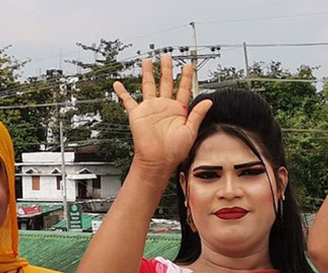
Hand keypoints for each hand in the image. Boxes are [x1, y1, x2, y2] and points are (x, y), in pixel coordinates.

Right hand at [114, 55, 212, 183]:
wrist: (157, 160)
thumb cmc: (174, 151)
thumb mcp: (190, 131)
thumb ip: (198, 114)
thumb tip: (209, 100)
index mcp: (178, 110)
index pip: (183, 89)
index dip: (186, 77)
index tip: (189, 65)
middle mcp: (164, 107)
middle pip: (165, 82)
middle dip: (166, 69)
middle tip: (167, 56)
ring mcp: (150, 108)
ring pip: (149, 85)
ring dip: (148, 73)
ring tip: (147, 61)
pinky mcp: (137, 114)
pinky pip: (127, 100)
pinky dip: (122, 92)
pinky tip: (118, 84)